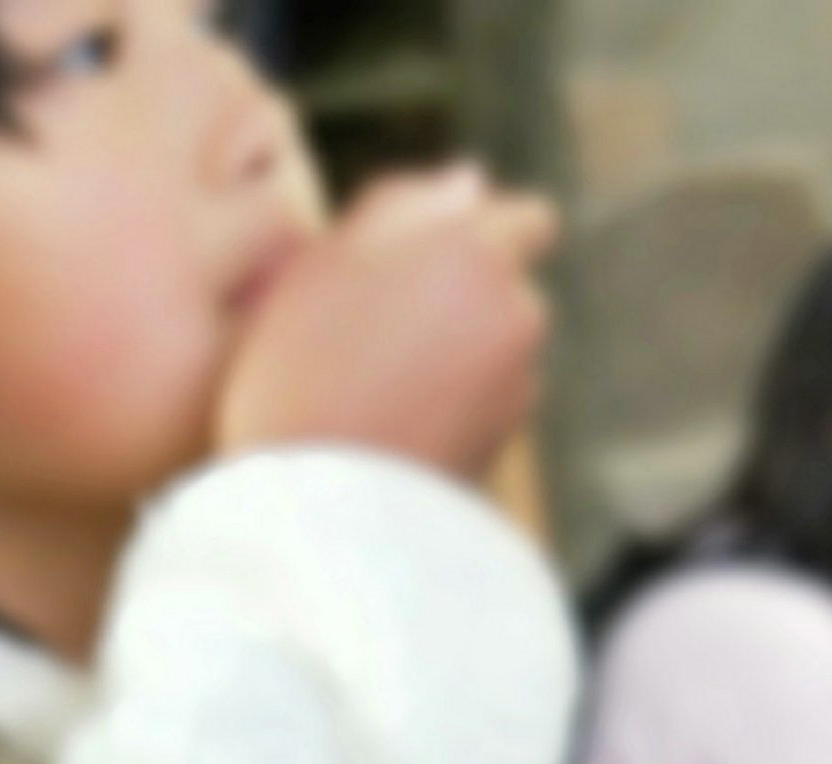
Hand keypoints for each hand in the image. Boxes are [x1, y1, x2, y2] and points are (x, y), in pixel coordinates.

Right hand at [216, 163, 556, 484]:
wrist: (314, 514)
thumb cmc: (303, 374)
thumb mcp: (325, 266)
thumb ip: (400, 206)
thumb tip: (471, 180)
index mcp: (481, 256)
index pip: (528, 220)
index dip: (482, 233)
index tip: (423, 260)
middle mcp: (519, 318)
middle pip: (506, 290)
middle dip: (461, 299)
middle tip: (373, 328)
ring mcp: (517, 392)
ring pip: (494, 353)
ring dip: (454, 358)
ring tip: (372, 389)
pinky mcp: (503, 453)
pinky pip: (481, 412)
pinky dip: (450, 412)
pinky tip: (387, 431)